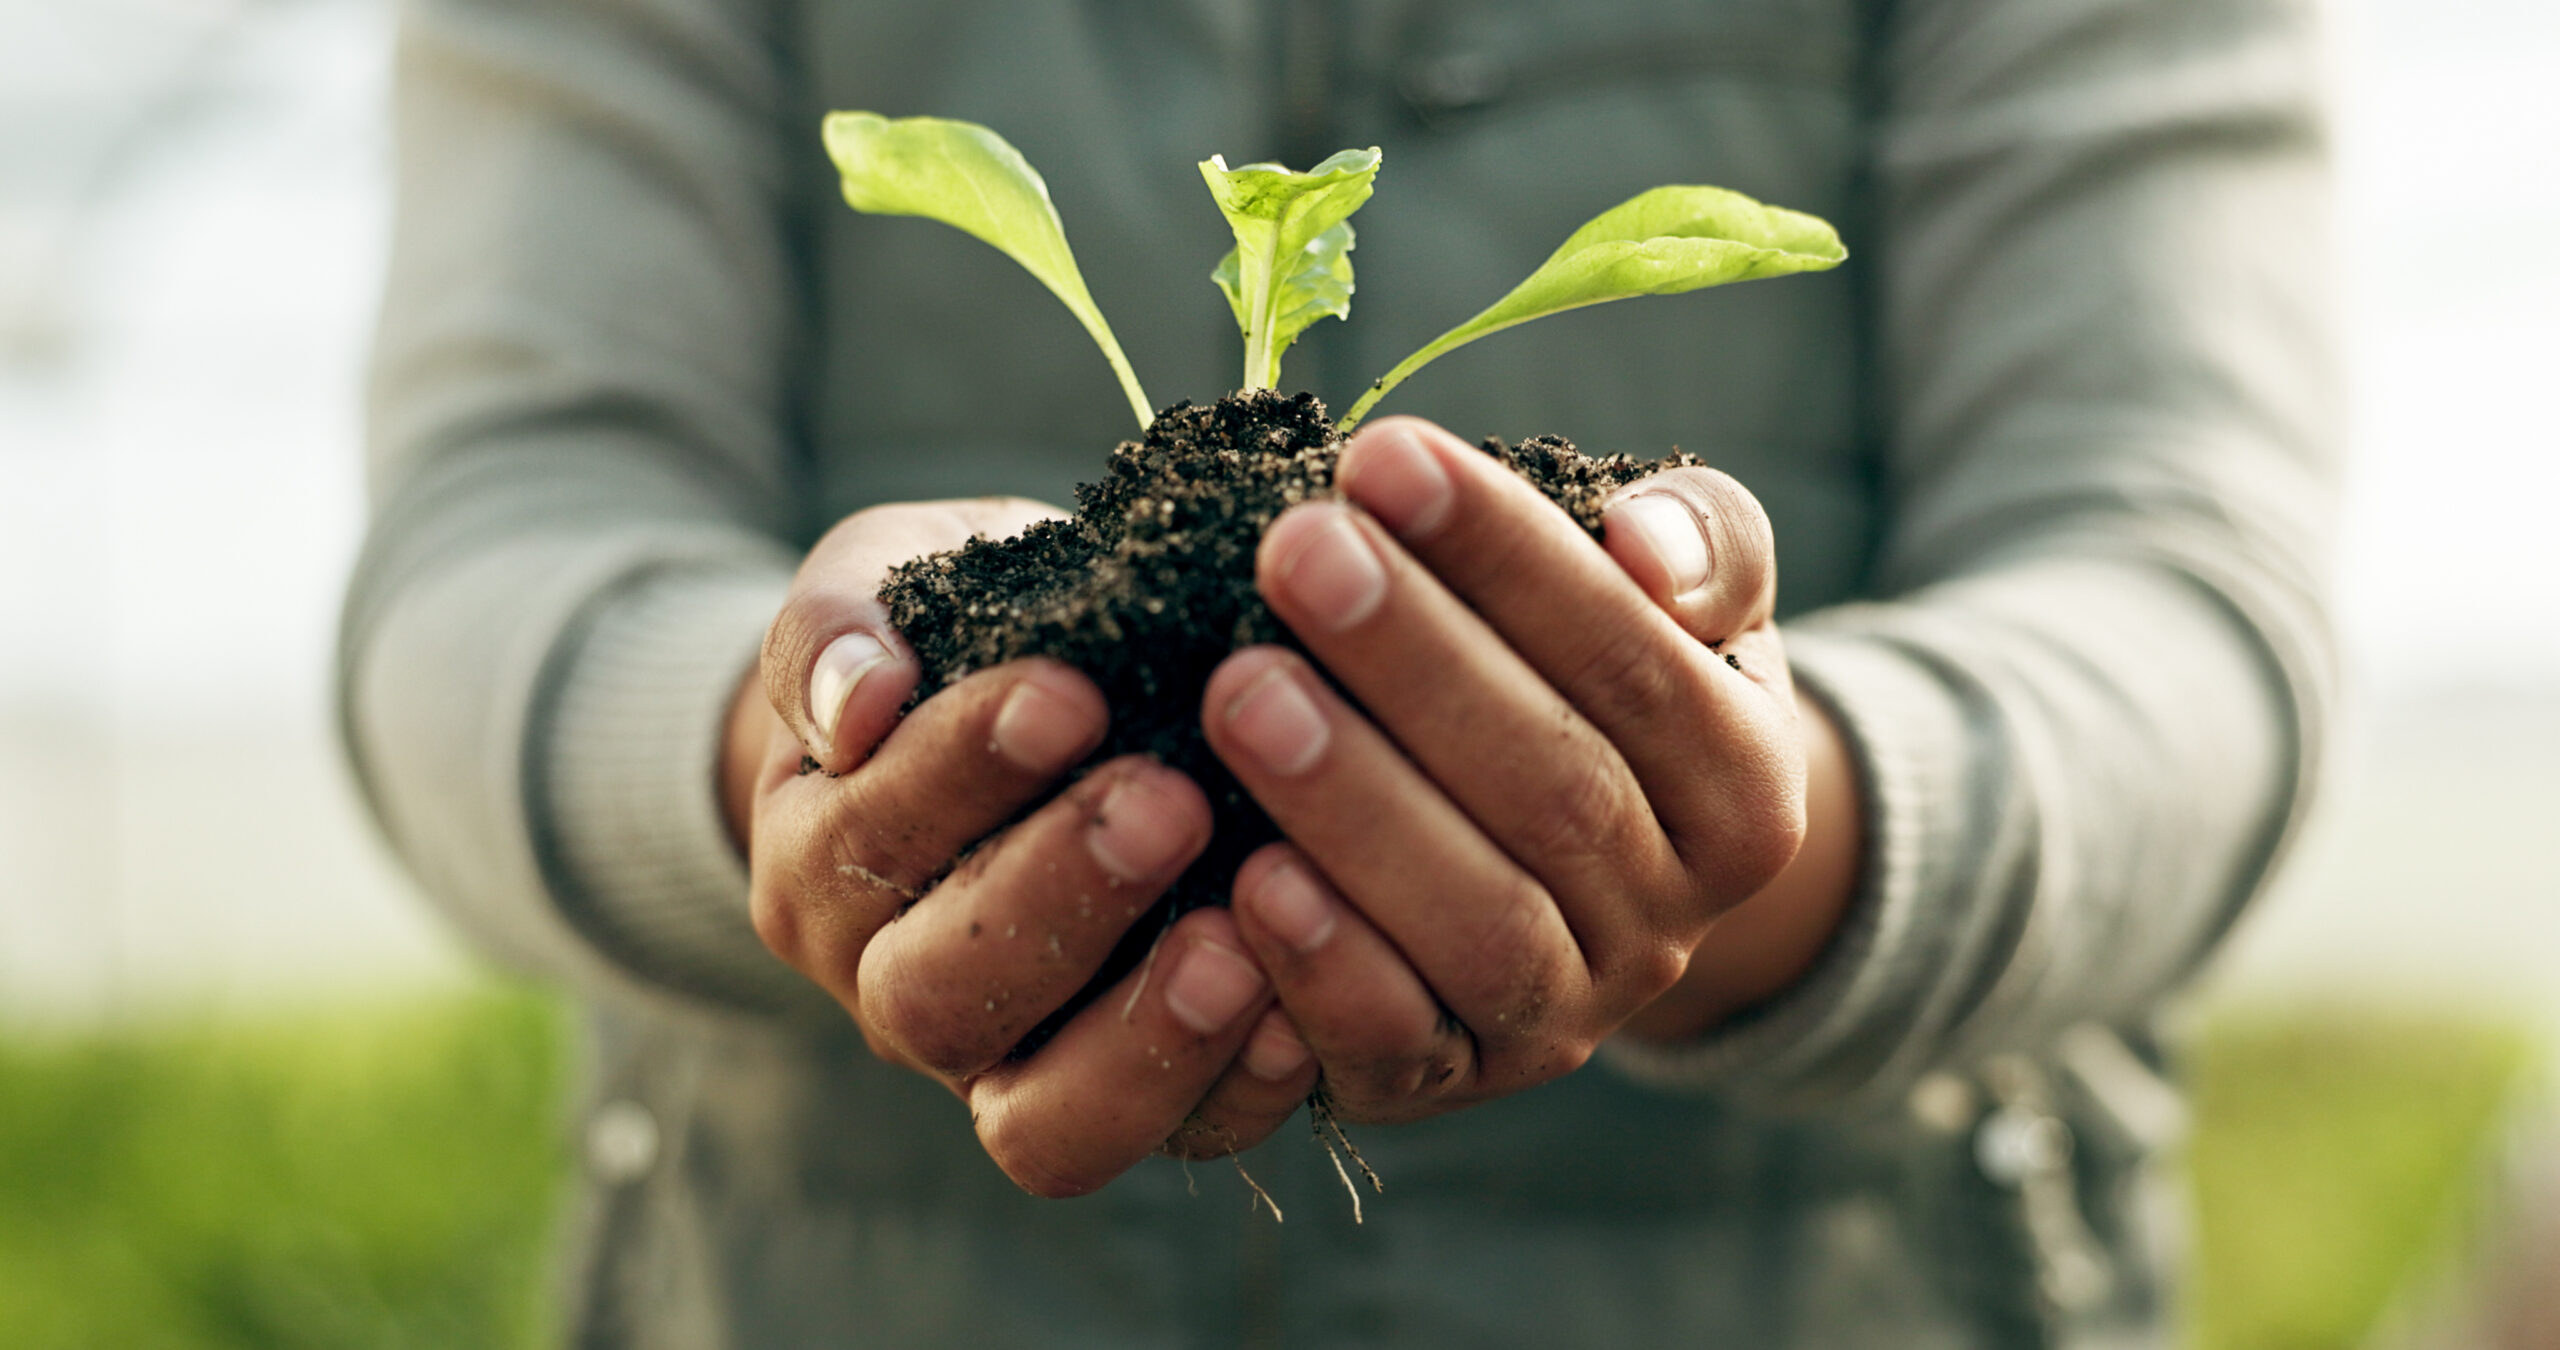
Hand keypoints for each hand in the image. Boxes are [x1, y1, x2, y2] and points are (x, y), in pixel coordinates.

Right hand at [727, 498, 1320, 1194]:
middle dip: (1053, 901)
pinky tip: (1303, 1012)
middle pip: (937, 998)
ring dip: (1141, 1033)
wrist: (1032, 703)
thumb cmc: (958, 628)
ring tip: (1237, 941)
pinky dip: (1238, 1088)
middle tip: (1170, 801)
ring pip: (1042, 1119)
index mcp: (821, 866)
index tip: (1065, 693)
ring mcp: (1014, 1067)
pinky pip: (1179, 1137)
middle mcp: (896, 990)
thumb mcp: (884, 581)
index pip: (865, 845)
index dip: (957, 776)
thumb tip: (858, 703)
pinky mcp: (1138, 1103)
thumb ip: (841, 624)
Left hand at [1197, 417, 1860, 1124]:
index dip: (1508, 558)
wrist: (1596, 876)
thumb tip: (1645, 542)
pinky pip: (1396, 1046)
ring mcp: (1565, 1017)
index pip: (1633, 657)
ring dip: (1355, 805)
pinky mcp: (1452, 1083)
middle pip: (1550, 788)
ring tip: (1243, 692)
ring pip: (1478, 923)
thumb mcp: (1685, 605)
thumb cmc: (1604, 687)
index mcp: (1746, 787)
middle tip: (1294, 550)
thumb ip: (1700, 544)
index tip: (1382, 458)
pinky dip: (1325, 972)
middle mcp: (1673, 921)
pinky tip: (1243, 879)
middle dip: (1413, 661)